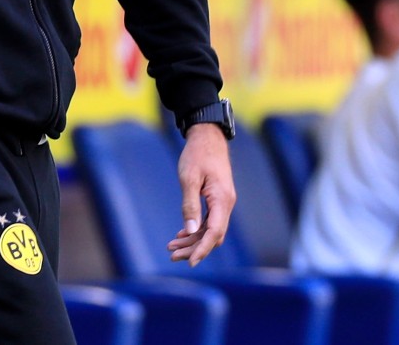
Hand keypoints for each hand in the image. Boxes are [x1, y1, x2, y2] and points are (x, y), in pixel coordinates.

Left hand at [167, 123, 234, 266]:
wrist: (207, 136)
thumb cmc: (197, 154)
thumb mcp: (189, 179)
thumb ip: (190, 205)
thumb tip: (190, 231)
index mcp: (222, 200)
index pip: (215, 232)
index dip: (203, 249)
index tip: (190, 262)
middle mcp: (226, 204)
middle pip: (212, 235)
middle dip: (194, 248)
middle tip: (172, 256)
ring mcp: (223, 202)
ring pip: (210, 229)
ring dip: (193, 240)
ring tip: (172, 248)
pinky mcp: (217, 199)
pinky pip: (209, 220)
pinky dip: (196, 229)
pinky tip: (181, 235)